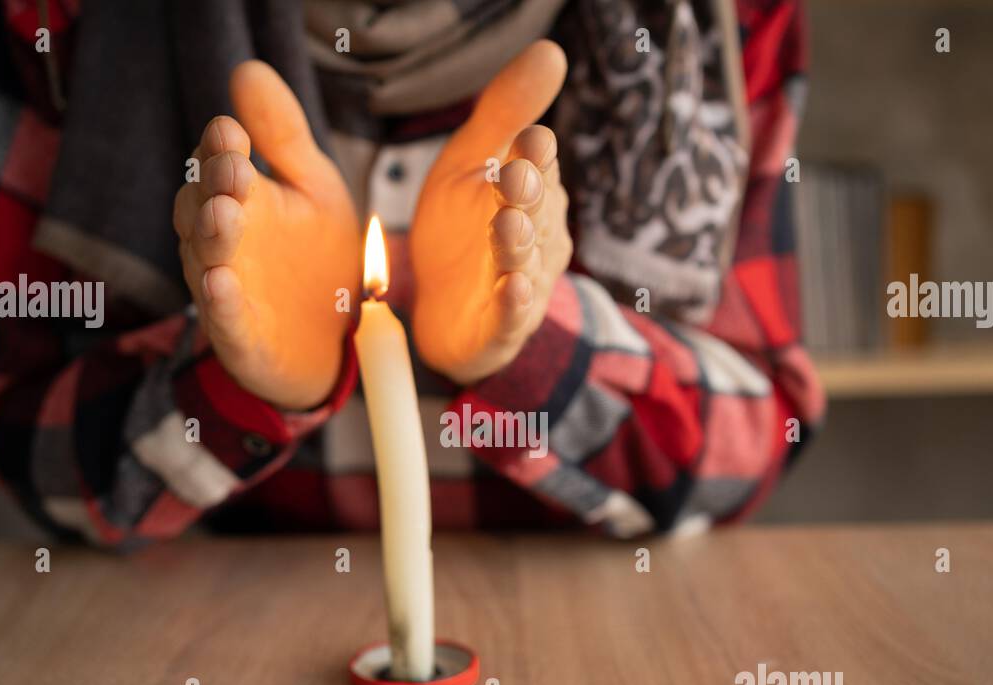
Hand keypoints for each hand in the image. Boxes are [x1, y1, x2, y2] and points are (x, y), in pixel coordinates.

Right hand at [174, 61, 358, 409]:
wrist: (337, 341)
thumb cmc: (316, 255)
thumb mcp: (313, 187)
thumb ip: (283, 136)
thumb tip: (247, 70)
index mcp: (237, 201)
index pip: (215, 168)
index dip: (220, 151)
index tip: (232, 132)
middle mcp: (221, 244)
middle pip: (198, 210)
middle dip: (213, 190)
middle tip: (233, 171)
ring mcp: (226, 291)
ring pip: (205, 262)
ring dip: (213, 238)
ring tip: (226, 215)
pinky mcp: (240, 338)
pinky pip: (223, 321)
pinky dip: (220, 305)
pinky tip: (221, 285)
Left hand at [410, 41, 571, 384]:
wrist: (440, 309)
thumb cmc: (461, 229)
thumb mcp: (470, 163)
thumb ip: (505, 112)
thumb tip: (551, 49)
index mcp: (531, 192)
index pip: (537, 166)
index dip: (534, 155)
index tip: (530, 138)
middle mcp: (536, 236)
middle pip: (534, 212)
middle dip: (527, 195)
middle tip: (515, 176)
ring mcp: (522, 282)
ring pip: (523, 260)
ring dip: (517, 243)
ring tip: (507, 225)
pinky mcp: (502, 326)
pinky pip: (511, 315)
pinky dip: (513, 303)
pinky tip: (512, 287)